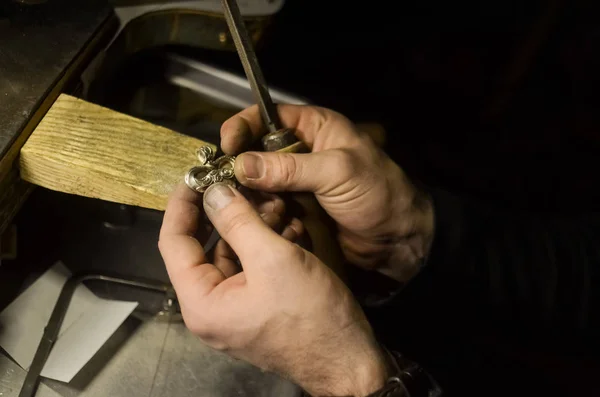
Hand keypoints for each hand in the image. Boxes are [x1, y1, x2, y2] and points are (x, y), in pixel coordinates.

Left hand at [159, 183, 389, 395]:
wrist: (348, 359)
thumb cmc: (311, 316)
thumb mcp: (273, 259)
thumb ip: (238, 221)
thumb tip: (213, 192)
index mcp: (202, 302)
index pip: (173, 242)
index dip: (182, 204)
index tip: (194, 175)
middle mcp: (211, 308)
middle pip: (203, 246)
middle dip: (226, 213)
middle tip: (243, 185)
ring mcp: (234, 309)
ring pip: (231, 253)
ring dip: (251, 227)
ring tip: (277, 207)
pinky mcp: (256, 306)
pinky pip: (250, 267)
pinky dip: (265, 245)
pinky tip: (288, 229)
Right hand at [220, 105, 434, 281]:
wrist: (397, 239)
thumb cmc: (380, 193)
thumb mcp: (337, 171)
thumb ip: (289, 168)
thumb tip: (243, 165)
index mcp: (315, 128)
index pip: (268, 116)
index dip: (244, 126)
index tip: (227, 145)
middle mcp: (302, 151)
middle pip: (256, 150)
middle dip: (241, 166)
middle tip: (227, 182)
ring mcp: (297, 182)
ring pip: (259, 182)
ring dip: (252, 194)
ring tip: (251, 205)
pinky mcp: (295, 208)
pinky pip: (268, 206)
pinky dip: (262, 212)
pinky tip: (264, 220)